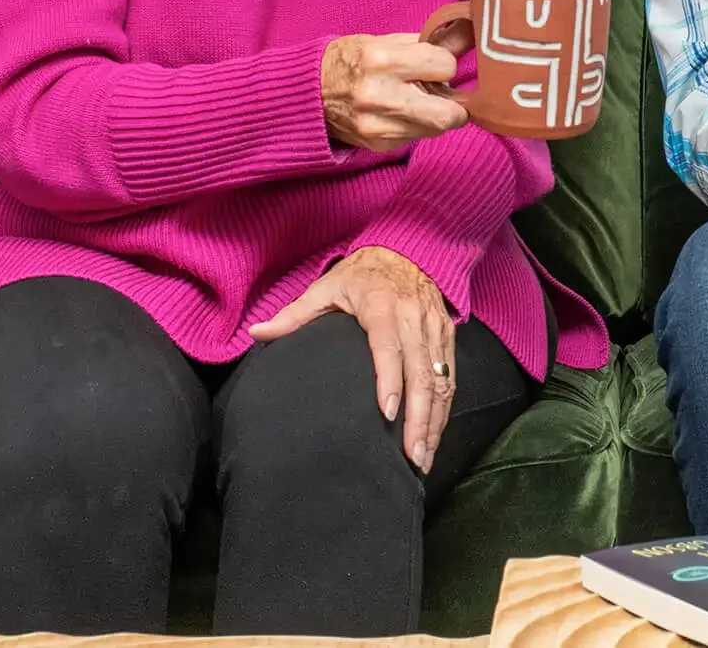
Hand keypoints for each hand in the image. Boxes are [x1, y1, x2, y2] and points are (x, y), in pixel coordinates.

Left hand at [250, 246, 455, 471]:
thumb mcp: (326, 288)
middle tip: (411, 455)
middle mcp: (413, 318)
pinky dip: (443, 409)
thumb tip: (257, 333)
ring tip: (423, 457)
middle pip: (421, 371)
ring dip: (434, 420)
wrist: (409, 249)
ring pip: (440, 379)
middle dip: (419, 416)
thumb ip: (294, 314)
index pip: (388, 346)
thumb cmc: (362, 275)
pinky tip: (433, 436)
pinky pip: (450, 377)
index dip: (390, 379)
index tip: (387, 413)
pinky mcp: (447, 337)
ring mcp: (434, 329)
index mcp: (382, 305)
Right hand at [321, 33, 467, 150]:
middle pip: (448, 113)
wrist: (307, 93)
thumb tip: (468, 38)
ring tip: (418, 101)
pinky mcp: (377, 144)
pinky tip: (399, 114)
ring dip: (435, 115)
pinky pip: (415, 138)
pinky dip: (415, 126)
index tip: (436, 64)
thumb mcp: (382, 41)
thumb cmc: (347, 61)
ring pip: (434, 128)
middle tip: (448, 96)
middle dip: (455, 105)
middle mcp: (379, 96)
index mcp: (382, 60)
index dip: (444, 64)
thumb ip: (425, 43)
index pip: (445, 66)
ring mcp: (378, 125)